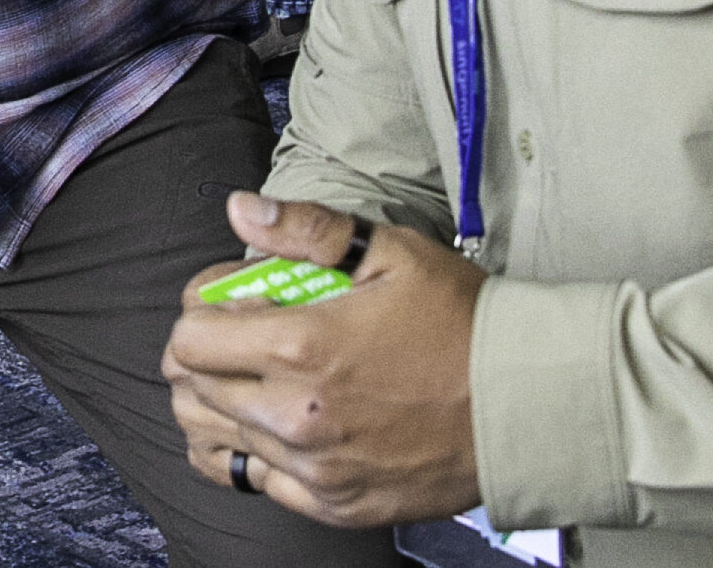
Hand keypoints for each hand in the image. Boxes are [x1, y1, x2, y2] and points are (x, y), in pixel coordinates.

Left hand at [162, 193, 486, 528]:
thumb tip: (240, 209)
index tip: (229, 299)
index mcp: (300, 347)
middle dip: (202, 354)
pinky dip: (249, 452)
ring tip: (248, 377)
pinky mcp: (333, 504)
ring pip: (212, 438)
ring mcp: (312, 467)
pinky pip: (253, 482)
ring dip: (216, 403)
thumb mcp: (391, 253)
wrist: (523, 404)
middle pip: (191, 389)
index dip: (200, 310)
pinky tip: (273, 425)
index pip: (189, 338)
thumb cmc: (460, 323)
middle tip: (240, 333)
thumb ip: (307, 228)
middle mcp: (295, 415)